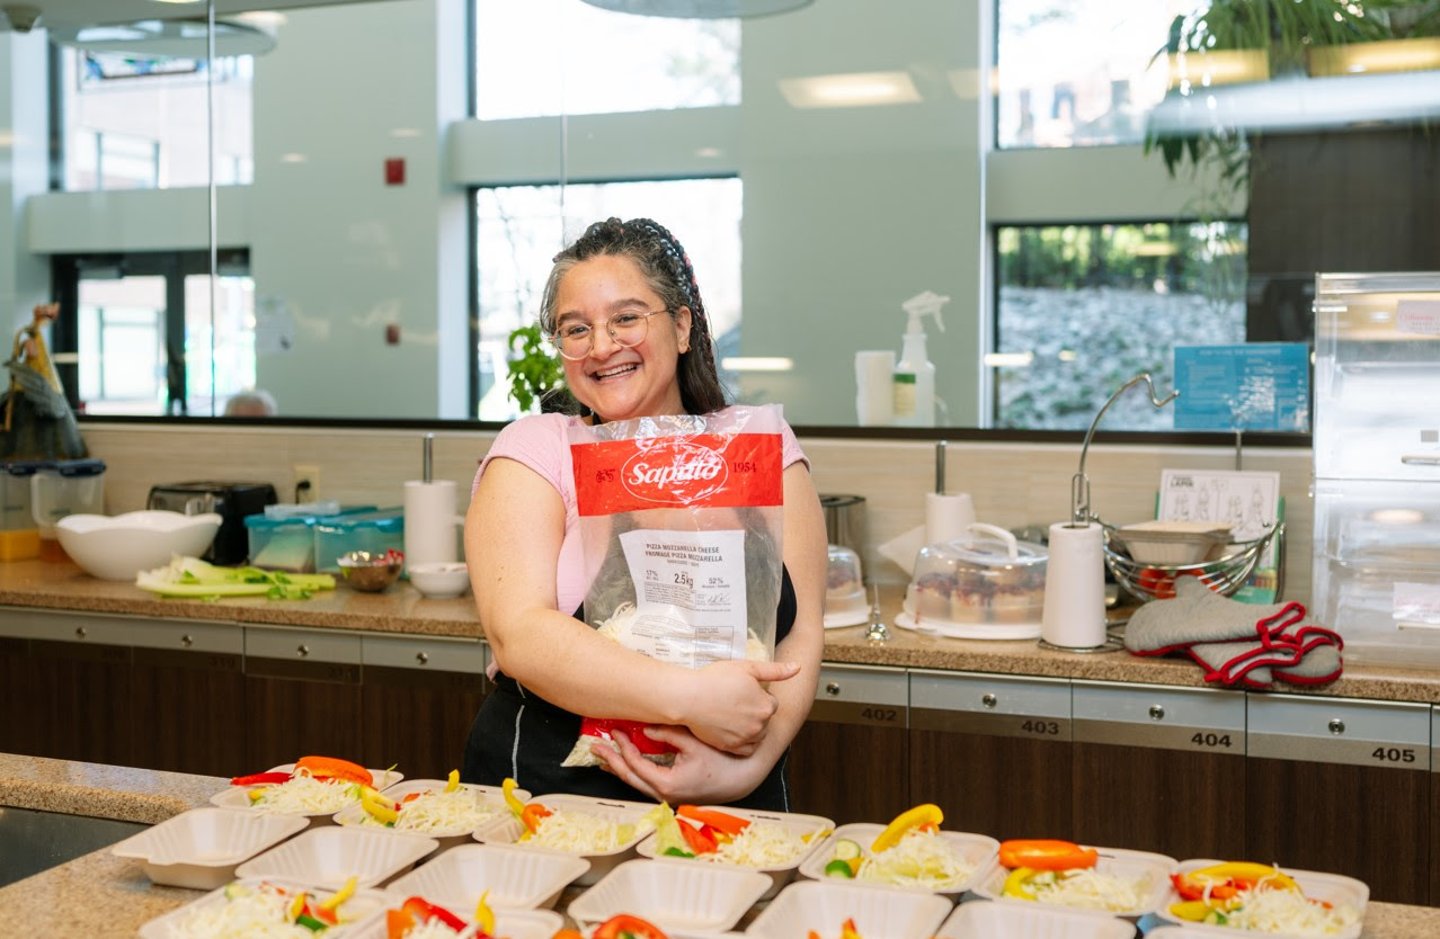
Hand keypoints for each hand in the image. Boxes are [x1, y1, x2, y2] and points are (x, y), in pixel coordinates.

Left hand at [593, 726, 770, 805]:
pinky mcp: (673, 795)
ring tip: (605, 757)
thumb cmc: (723, 761)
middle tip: (596, 747)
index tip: (616, 732)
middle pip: (629, 778)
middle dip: (612, 761)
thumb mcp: (694, 742)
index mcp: (667, 784)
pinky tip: (628, 765)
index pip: (636, 764)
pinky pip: (646, 784)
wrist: (743, 778)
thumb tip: (646, 727)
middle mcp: (665, 795)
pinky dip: (634, 773)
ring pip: (636, 784)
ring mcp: (669, 798)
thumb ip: (668, 734)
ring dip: (621, 769)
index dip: (623, 747)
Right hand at [681, 659, 798, 755]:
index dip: (757, 696)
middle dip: (754, 712)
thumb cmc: (715, 679)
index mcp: (766, 706)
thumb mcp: (747, 668)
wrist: (688, 697)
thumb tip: (797, 668)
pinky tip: (729, 728)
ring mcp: (745, 738)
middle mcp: (760, 725)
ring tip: (731, 714)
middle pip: (764, 720)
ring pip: (756, 735)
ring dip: (750, 727)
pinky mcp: (731, 747)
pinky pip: (745, 748)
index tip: (742, 692)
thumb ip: (775, 670)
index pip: (771, 704)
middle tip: (734, 701)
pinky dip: (741, 741)